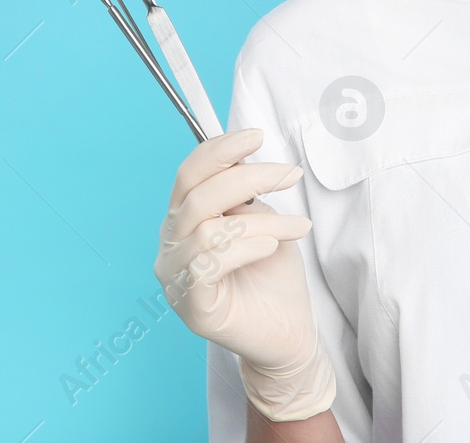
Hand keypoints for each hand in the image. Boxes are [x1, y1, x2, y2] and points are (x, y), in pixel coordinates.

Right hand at [153, 128, 336, 420]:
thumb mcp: (260, 221)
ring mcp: (175, 277)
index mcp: (183, 220)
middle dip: (250, 177)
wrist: (288, 334)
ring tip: (298, 228)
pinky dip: (245, 247)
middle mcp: (171, 246)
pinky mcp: (191, 306)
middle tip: (290, 175)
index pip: (189, 174)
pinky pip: (209, 263)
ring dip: (262, 221)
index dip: (220, 150)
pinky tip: (270, 248)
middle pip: (198, 195)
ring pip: (210, 228)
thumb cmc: (272, 277)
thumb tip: (243, 158)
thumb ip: (242, 194)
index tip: (257, 136)